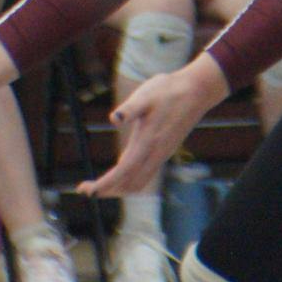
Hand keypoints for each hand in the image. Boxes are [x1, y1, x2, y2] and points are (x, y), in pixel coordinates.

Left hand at [85, 57, 229, 196]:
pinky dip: (129, 180)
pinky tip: (120, 171)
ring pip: (139, 182)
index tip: (87, 190)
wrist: (197, 91)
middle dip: (108, 190)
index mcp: (148, 141)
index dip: (105, 184)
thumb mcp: (146, 95)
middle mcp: (156, 153)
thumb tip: (114, 118)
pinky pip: (145, 175)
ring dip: (118, 188)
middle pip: (130, 184)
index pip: (124, 171)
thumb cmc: (168, 90)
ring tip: (98, 186)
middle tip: (84, 189)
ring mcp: (161, 154)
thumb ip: (130, 108)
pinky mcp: (164, 151)